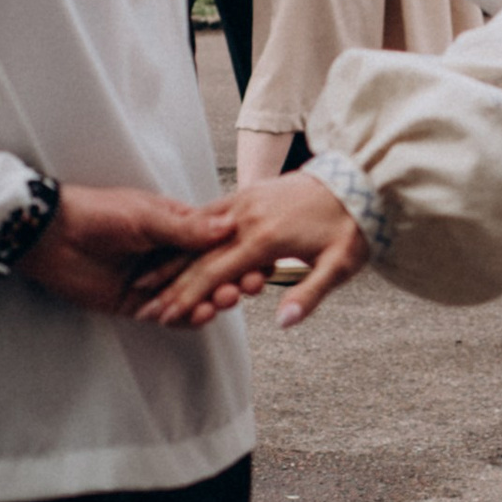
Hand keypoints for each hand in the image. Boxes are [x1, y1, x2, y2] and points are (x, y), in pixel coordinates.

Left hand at [16, 182, 237, 316]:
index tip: (261, 264)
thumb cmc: (95, 214)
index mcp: (177, 227)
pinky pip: (170, 316)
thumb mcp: (145, 216)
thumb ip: (185, 229)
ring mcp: (156, 282)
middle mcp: (171, 255)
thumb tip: (229, 227)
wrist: (50, 237)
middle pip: (212, 274)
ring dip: (213, 301)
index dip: (240, 255)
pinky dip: (186, 319)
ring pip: (195, 297)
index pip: (218, 244)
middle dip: (232, 281)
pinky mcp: (138, 305)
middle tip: (247, 288)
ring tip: (222, 302)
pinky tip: (199, 316)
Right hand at [140, 171, 368, 333]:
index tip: (164, 316)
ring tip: (144, 281)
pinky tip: (169, 246)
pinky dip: (185, 235)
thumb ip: (309, 294)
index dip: (187, 298)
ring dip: (168, 259)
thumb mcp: (339, 265)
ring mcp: (244, 200)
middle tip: (144, 308)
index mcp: (266, 238)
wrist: (357, 179)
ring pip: (196, 234)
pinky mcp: (246, 193)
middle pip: (197, 256)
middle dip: (168, 285)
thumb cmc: (351, 224)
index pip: (215, 273)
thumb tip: (283, 322)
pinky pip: (208, 215)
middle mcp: (248, 216)